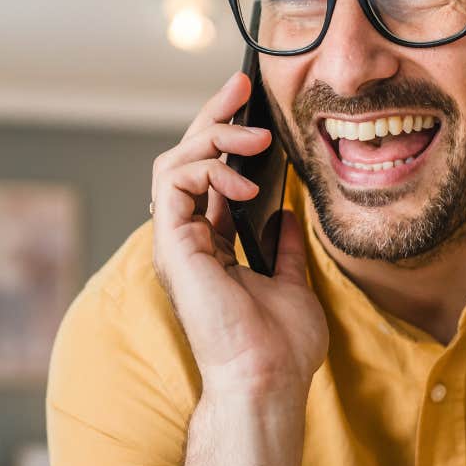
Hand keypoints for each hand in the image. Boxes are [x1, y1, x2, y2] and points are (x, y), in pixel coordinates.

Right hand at [151, 71, 327, 396]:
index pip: (208, 177)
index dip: (225, 135)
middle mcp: (186, 241)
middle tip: (242, 85)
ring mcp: (176, 243)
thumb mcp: (292, 284)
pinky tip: (243, 179)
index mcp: (209, 248)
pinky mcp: (174, 245)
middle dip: (212, 116)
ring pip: (173, 162)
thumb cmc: (279, 348)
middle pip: (185, 160)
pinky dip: (206, 168)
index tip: (251, 103)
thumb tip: (285, 215)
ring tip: (256, 136)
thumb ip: (283, 249)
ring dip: (213, 137)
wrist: (268, 380)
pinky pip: (174, 183)